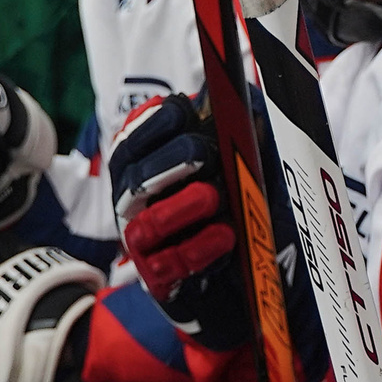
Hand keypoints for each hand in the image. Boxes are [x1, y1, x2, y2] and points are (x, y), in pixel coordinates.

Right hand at [110, 95, 247, 348]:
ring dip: (179, 206)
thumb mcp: (244, 166)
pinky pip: (170, 263)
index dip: (152, 123)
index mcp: (146, 171)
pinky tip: (225, 234)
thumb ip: (240, 132)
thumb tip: (245, 100)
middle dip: (168, 161)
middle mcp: (136, 205)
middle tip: (202, 153)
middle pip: (135, 178)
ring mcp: (145, 244)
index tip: (181, 110)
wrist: (248, 282)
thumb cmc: (239, 211)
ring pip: (146, 223)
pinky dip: (198, 247)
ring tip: (211, 196)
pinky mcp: (162, 280)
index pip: (132, 140)